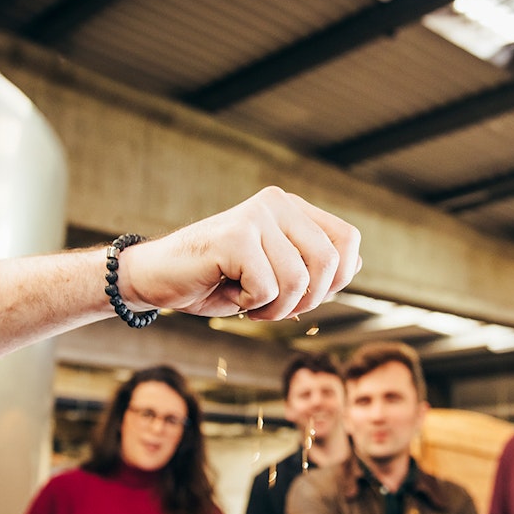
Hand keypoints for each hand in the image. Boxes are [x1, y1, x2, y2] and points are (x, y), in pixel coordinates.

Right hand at [119, 187, 361, 320]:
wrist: (157, 279)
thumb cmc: (216, 280)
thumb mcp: (274, 276)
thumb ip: (311, 268)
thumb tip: (356, 264)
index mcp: (291, 208)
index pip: (348, 241)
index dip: (337, 279)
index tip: (303, 297)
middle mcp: (276, 204)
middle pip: (328, 262)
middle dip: (307, 300)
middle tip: (274, 308)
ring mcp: (255, 216)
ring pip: (299, 280)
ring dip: (277, 308)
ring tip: (250, 303)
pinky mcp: (235, 236)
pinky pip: (268, 287)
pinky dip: (253, 305)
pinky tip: (232, 295)